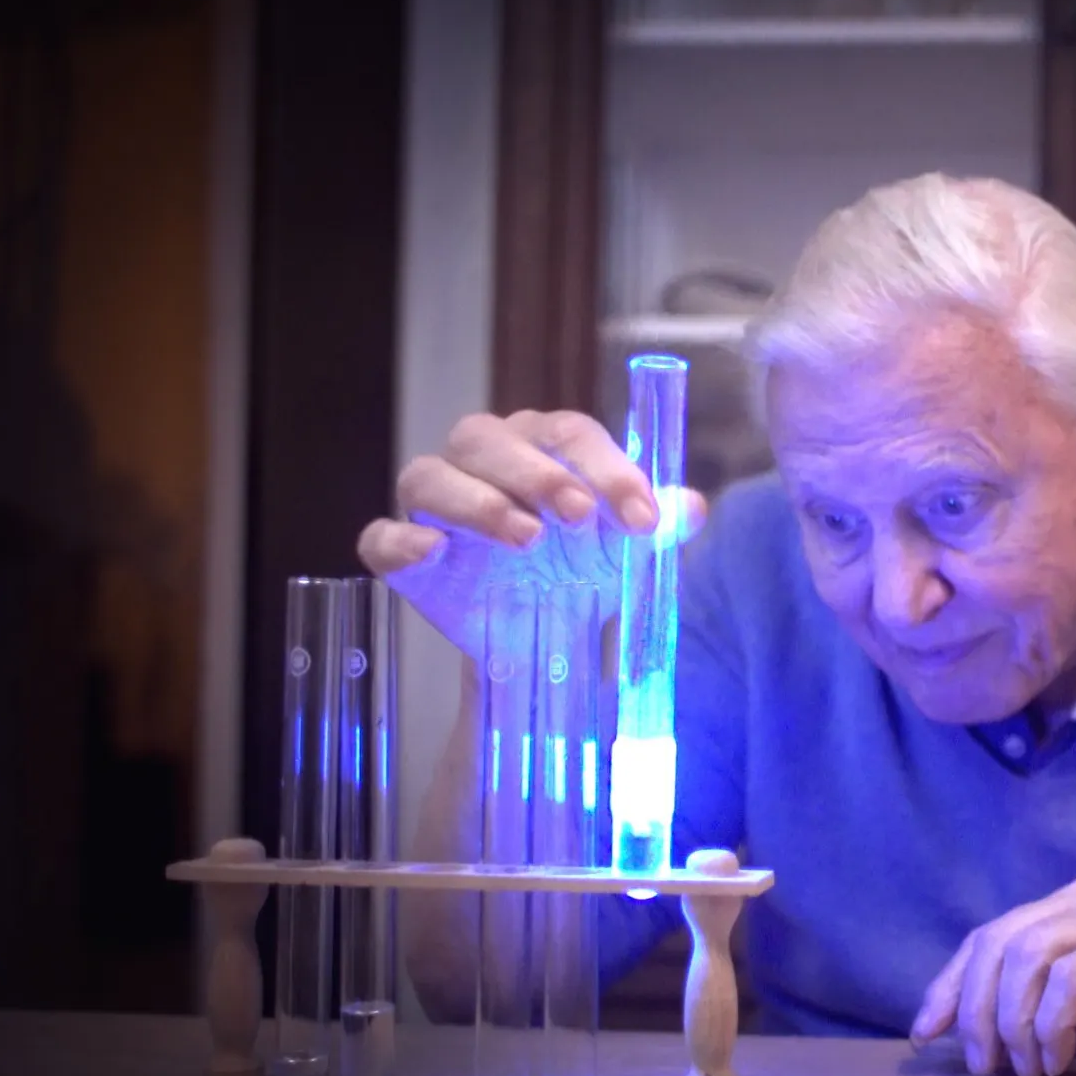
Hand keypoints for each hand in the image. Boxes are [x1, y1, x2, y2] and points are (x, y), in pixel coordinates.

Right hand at [356, 410, 706, 656]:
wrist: (542, 640)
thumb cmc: (584, 572)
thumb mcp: (626, 552)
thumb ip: (656, 524)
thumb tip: (694, 507)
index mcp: (540, 445)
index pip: (569, 434)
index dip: (608, 470)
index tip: (642, 521)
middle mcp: (480, 459)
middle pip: (490, 439)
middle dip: (538, 474)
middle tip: (579, 517)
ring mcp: (433, 503)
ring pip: (430, 475)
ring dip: (479, 502)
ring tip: (526, 539)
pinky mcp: (403, 555)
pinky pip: (382, 536)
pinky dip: (401, 540)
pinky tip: (431, 553)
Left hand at [909, 875, 1075, 1075]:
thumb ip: (1040, 1001)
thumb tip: (975, 1038)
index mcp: (1069, 904)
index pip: (989, 935)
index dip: (951, 985)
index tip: (927, 1034)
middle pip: (998, 941)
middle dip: (976, 1009)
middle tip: (982, 1066)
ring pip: (1026, 954)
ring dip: (1012, 1020)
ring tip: (1022, 1068)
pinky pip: (1071, 978)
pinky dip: (1051, 1024)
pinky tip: (1058, 1059)